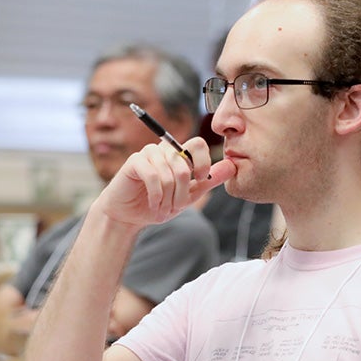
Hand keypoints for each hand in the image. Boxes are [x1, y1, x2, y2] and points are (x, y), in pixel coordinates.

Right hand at [98, 136, 236, 227]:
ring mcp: (149, 153)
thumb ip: (208, 181)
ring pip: (171, 173)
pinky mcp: (135, 161)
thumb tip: (232, 166)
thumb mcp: (188, 196)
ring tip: (162, 209)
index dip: (204, 162)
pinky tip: (153, 204)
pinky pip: (153, 175)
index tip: (202, 179)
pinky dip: (156, 195)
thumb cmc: (157, 204)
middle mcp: (165, 149)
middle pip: (185, 163)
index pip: (198, 144)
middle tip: (175, 208)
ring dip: (168, 198)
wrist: (128, 216)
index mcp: (179, 154)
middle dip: (183, 192)